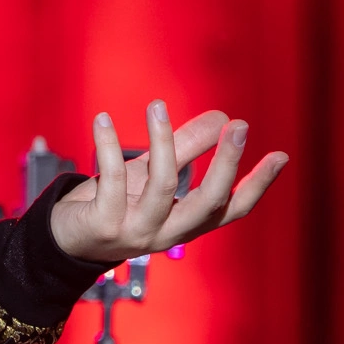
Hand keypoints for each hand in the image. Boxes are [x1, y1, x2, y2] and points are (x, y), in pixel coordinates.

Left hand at [49, 100, 287, 266]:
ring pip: (161, 187)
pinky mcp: (102, 225)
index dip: (257, 185)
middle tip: (237, 125)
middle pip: (207, 203)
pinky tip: (102, 120)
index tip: (280, 156)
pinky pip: (111, 180)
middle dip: (225, 164)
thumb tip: (223, 119)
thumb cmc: (114, 202)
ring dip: (162, 141)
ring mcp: (135, 232)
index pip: (231, 209)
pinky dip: (107, 146)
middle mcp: (166, 233)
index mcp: (184, 223)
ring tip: (157, 106)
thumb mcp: (152, 174)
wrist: (63, 238)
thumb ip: (186, 149)